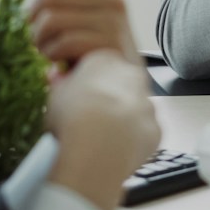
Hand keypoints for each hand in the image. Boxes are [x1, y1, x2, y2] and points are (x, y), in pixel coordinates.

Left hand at [8, 0, 135, 64]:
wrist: (118, 78)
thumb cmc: (89, 38)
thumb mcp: (76, 5)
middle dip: (33, 17)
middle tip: (36, 33)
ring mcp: (113, 19)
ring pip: (51, 19)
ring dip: (40, 39)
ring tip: (49, 49)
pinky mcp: (108, 44)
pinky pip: (62, 42)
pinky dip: (52, 54)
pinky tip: (59, 63)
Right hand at [44, 50, 159, 209]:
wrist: (99, 146)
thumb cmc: (74, 118)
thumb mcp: (55, 95)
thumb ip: (60, 84)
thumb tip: (59, 80)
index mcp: (105, 60)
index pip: (95, 63)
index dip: (82, 82)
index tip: (72, 96)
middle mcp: (131, 76)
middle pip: (117, 83)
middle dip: (104, 98)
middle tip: (85, 118)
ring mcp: (146, 102)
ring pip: (132, 108)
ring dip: (119, 118)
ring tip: (97, 137)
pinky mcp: (154, 127)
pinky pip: (142, 131)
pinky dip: (130, 139)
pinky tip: (112, 149)